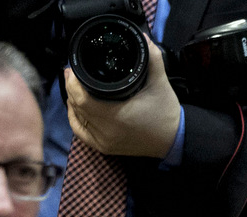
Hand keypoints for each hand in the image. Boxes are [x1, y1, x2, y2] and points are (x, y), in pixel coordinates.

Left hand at [63, 36, 182, 158]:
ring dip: (73, 102)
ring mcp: (104, 142)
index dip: (73, 82)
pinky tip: (77, 109)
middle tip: (72, 74)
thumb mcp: (160, 83)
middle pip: (76, 107)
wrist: (174, 140)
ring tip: (74, 88)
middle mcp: (106, 131)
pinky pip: (81, 133)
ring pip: (77, 119)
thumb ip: (152, 59)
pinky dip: (76, 119)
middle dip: (71, 88)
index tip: (74, 69)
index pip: (81, 98)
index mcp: (116, 116)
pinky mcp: (105, 148)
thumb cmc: (165, 112)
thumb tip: (143, 39)